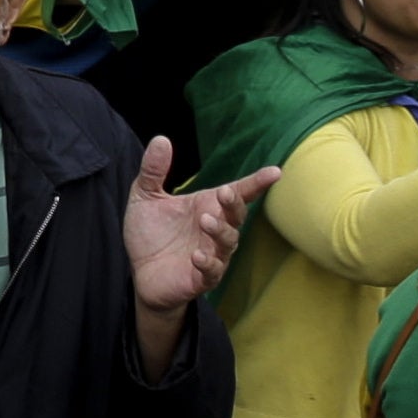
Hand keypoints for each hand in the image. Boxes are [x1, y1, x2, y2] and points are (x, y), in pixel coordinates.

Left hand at [120, 140, 271, 313]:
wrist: (142, 273)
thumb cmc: (150, 233)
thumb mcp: (145, 196)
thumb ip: (154, 170)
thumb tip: (161, 139)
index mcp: (206, 206)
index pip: (237, 193)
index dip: (256, 183)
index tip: (275, 172)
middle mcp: (215, 230)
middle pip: (236, 216)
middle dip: (234, 204)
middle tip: (224, 193)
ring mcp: (212, 254)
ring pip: (228, 242)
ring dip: (220, 231)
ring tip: (206, 220)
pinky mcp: (201, 278)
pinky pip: (213, 271)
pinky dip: (208, 263)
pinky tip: (197, 255)